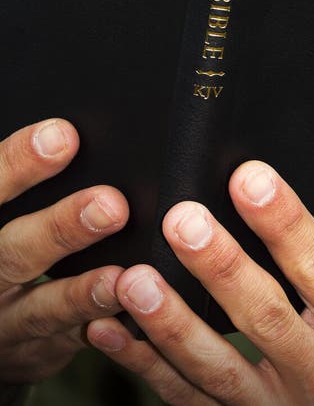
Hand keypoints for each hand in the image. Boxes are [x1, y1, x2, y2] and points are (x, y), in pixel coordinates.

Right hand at [0, 119, 128, 382]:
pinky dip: (101, 331)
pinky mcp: (36, 351)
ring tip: (121, 276)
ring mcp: (5, 322)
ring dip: (83, 293)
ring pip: (41, 309)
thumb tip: (72, 131)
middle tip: (111, 204)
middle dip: (60, 229)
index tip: (64, 137)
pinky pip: (69, 343)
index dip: (18, 164)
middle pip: (11, 252)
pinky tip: (131, 315)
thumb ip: (24, 178)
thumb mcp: (6, 207)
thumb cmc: (5, 238)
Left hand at [87, 161, 313, 404]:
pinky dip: (145, 365)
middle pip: (266, 318)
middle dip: (221, 267)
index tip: (248, 177)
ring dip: (172, 323)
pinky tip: (111, 330)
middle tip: (182, 220)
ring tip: (134, 280)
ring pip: (218, 368)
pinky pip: (188, 399)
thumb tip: (260, 193)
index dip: (283, 221)